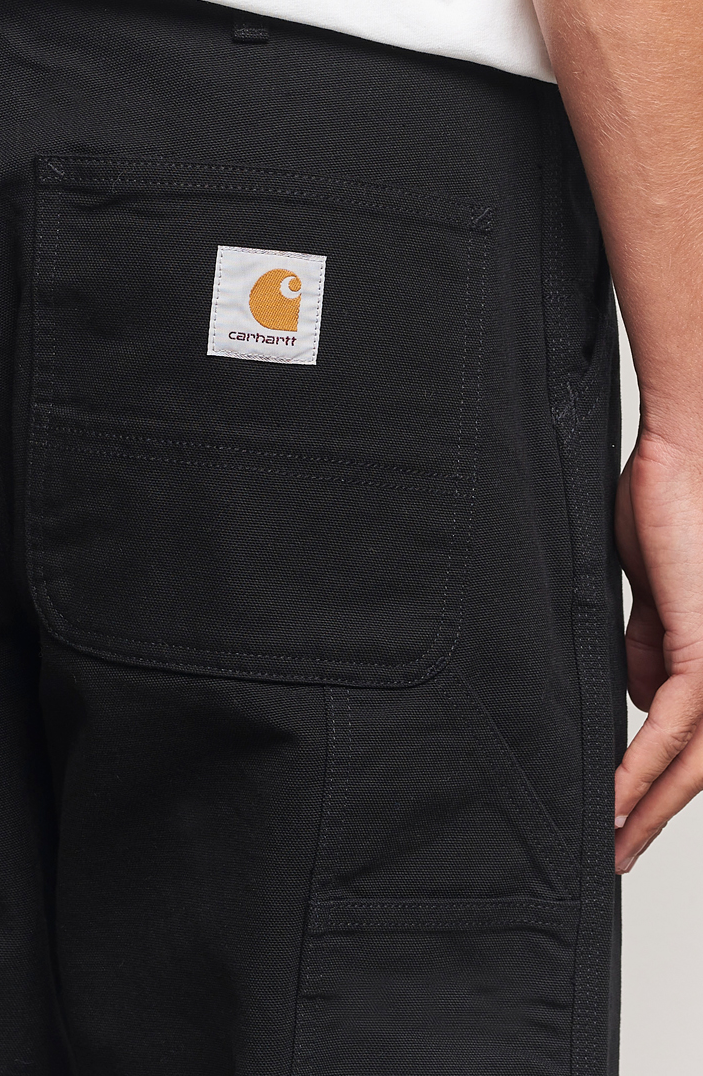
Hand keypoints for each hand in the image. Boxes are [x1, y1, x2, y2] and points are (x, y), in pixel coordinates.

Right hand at [613, 428, 702, 872]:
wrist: (685, 455)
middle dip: (659, 813)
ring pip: (696, 758)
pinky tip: (615, 794)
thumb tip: (640, 701)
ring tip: (612, 839)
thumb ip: (649, 646)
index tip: (625, 810)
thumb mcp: (651, 593)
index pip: (697, 737)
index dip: (664, 781)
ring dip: (649, 805)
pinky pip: (673, 724)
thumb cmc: (668, 507)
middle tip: (619, 852)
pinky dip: (641, 764)